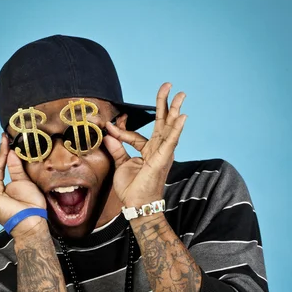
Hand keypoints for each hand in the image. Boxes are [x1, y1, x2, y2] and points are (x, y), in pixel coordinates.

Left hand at [104, 83, 186, 207]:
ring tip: (181, 95)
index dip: (121, 129)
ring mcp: (162, 154)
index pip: (136, 134)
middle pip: (162, 123)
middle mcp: (158, 150)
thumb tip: (109, 133)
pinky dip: (176, 129)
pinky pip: (170, 141)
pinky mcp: (162, 159)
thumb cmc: (132, 189)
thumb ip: (117, 148)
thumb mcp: (121, 165)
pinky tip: (182, 117)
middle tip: (169, 85)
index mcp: (148, 151)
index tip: (109, 126)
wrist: (137, 206)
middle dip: (165, 104)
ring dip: (175, 110)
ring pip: (169, 128)